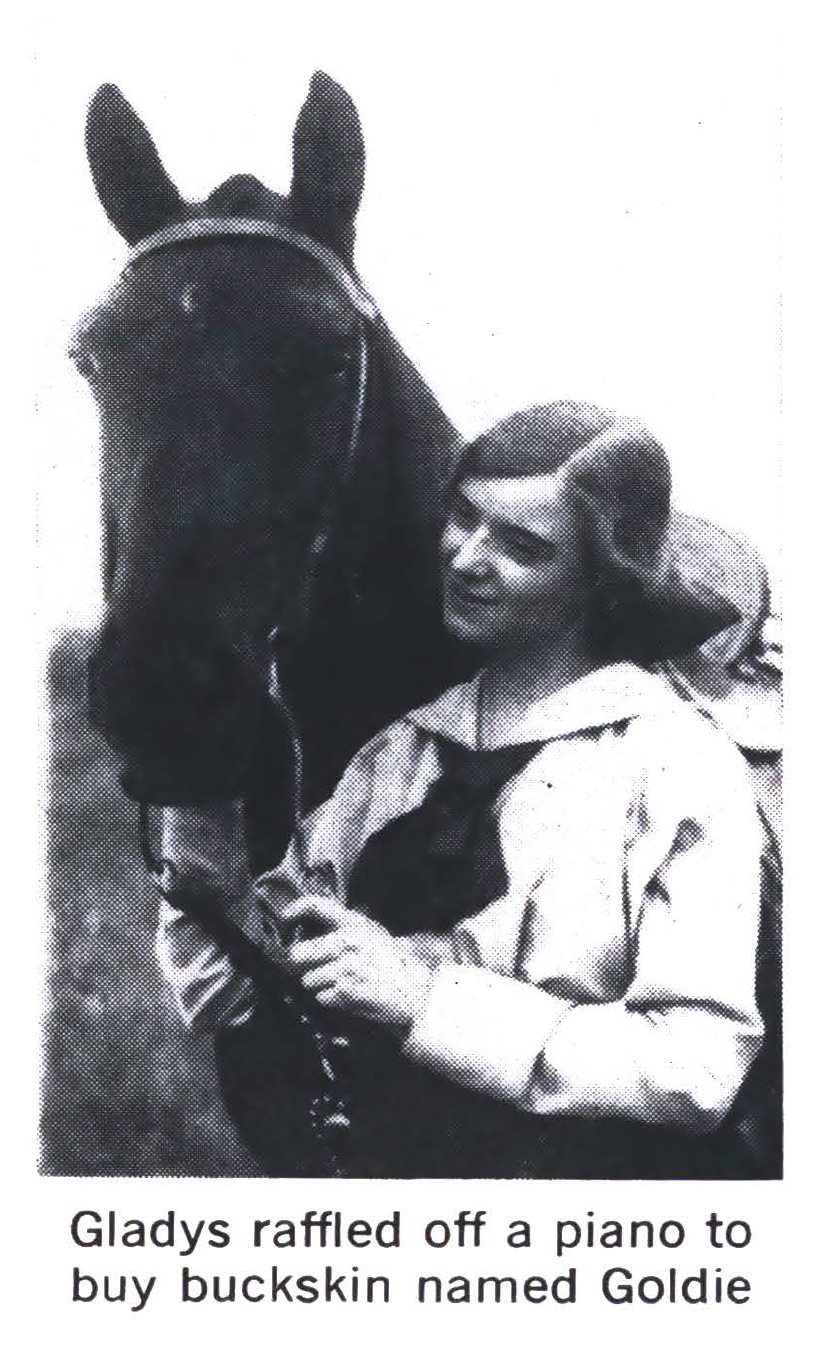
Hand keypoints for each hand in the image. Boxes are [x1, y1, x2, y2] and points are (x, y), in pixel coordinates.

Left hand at [277, 897, 433, 1030]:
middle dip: (305, 965)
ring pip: (308, 980)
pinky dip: (331, 1000)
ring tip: (342, 984)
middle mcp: (348, 942)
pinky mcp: (347, 991)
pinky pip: (322, 997)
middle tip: (318, 969)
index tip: (284, 919)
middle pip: (299, 953)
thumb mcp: (373, 935)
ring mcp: (346, 967)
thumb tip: (309, 938)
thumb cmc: (395, 964)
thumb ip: (345, 931)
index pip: (315, 905)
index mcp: (354, 924)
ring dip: (320, 986)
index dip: (294, 911)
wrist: (419, 991)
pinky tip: (348, 996)